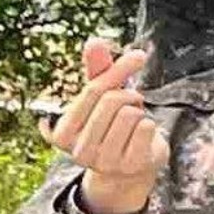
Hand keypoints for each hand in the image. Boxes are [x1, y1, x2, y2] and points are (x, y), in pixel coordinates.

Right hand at [41, 38, 169, 213]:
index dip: (118, 70)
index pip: (93, 89)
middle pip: (113, 100)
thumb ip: (96, 70)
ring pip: (130, 113)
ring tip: (134, 123)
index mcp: (63, 133)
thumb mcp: (100, 99)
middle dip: (129, 96)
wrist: (128, 171)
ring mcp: (105, 162)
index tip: (138, 56)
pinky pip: (146, 128)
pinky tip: (142, 138)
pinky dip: (150, 127)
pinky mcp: (131, 166)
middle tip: (132, 104)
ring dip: (139, 112)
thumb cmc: (111, 127)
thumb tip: (94, 42)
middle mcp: (80, 151)